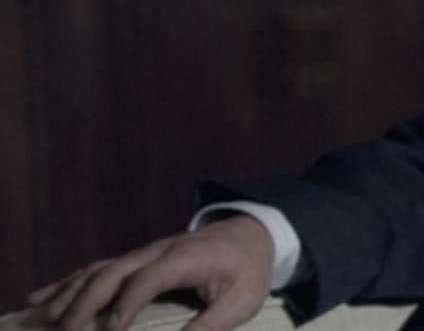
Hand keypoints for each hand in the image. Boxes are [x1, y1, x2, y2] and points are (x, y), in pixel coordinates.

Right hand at [25, 215, 274, 330]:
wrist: (252, 235)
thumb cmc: (247, 271)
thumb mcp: (243, 300)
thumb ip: (213, 324)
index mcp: (186, 258)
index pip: (149, 277)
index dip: (127, 302)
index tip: (110, 329)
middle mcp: (158, 251)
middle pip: (114, 271)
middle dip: (87, 301)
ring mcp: (143, 253)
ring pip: (99, 269)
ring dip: (70, 294)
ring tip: (48, 321)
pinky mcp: (136, 259)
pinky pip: (96, 268)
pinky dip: (67, 283)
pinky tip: (39, 298)